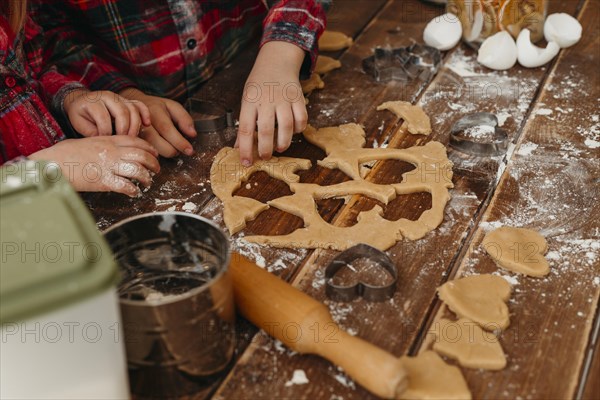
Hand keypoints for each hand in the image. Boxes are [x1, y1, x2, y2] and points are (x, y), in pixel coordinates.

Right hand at [29, 136, 159, 196]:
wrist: (51, 163)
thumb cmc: (64, 153)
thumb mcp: (86, 142)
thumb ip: (102, 144)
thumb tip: (112, 149)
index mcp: (107, 140)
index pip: (136, 141)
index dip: (149, 148)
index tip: (154, 154)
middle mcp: (111, 151)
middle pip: (142, 154)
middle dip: (153, 163)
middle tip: (156, 169)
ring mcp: (108, 166)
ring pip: (138, 169)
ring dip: (147, 177)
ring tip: (148, 182)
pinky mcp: (103, 181)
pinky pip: (125, 185)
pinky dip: (133, 190)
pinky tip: (134, 192)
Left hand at [63, 89, 150, 136]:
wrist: (82, 101)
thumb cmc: (81, 115)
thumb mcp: (79, 123)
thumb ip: (90, 132)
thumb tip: (106, 141)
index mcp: (93, 101)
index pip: (103, 118)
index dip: (106, 133)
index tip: (105, 142)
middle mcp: (108, 96)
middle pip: (122, 112)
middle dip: (124, 130)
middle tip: (122, 142)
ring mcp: (119, 97)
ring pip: (133, 109)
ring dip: (135, 126)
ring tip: (131, 138)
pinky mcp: (127, 100)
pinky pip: (140, 105)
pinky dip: (145, 114)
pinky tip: (147, 124)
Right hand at [119, 88, 196, 156]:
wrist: (133, 107)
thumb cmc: (156, 107)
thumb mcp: (172, 106)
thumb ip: (184, 118)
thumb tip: (192, 134)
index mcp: (153, 111)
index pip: (167, 130)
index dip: (179, 142)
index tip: (190, 150)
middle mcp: (141, 123)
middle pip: (159, 144)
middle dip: (173, 151)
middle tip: (180, 148)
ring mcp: (134, 134)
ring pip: (152, 151)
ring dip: (165, 153)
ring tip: (169, 144)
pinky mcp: (131, 142)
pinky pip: (145, 153)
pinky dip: (155, 153)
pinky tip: (159, 146)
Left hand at [237, 41, 307, 165]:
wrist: (277, 61)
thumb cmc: (259, 84)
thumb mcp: (246, 100)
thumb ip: (245, 123)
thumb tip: (239, 147)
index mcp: (250, 101)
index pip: (246, 129)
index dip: (245, 148)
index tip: (246, 162)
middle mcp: (266, 99)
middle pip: (266, 130)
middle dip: (266, 149)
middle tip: (265, 157)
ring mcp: (284, 98)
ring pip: (287, 126)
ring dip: (284, 142)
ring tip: (280, 148)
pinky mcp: (298, 97)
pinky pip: (302, 118)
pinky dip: (299, 129)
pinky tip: (293, 132)